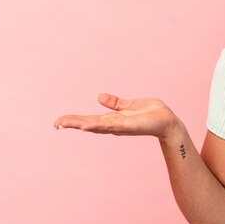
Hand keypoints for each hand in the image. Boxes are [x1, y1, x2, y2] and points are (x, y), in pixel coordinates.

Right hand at [53, 93, 180, 139]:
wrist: (168, 122)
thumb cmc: (152, 114)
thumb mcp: (130, 105)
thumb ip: (115, 103)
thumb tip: (98, 97)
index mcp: (113, 119)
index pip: (90, 120)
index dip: (75, 120)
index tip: (59, 121)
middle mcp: (114, 125)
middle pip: (89, 124)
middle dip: (73, 123)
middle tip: (56, 124)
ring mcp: (121, 126)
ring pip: (97, 125)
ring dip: (82, 124)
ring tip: (65, 124)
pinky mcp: (129, 125)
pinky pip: (112, 125)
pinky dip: (99, 126)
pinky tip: (88, 126)